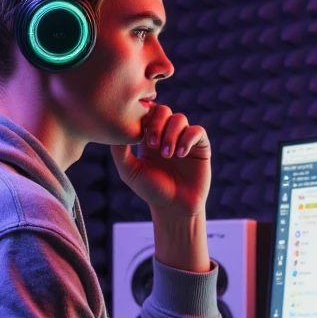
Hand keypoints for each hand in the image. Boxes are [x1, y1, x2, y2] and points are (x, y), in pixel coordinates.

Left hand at [111, 102, 211, 219]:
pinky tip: (180, 154)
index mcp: (149, 136)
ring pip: (180, 119)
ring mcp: (185, 139)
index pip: (147, 112)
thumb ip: (120, 152)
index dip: (144, 115)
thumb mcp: (130, 172)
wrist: (174, 208)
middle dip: (157, 124)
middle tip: (152, 144)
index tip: (139, 131)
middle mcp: (168, 134)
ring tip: (166, 154)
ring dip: (171, 134)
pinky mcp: (201, 147)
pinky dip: (187, 139)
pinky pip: (197, 131)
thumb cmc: (150, 191)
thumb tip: (115, 131)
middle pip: (163, 110)